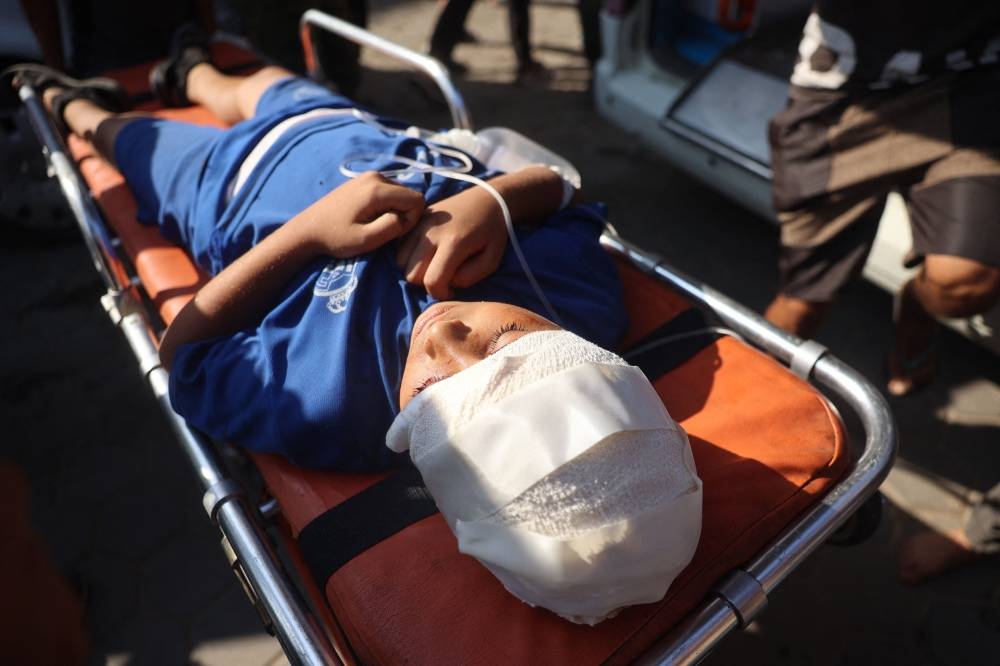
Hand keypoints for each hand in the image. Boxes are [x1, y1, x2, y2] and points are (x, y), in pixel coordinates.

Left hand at [301, 172, 425, 257]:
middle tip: (380, 229)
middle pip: (409, 195)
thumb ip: (393, 227)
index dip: (411, 220)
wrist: (308, 229)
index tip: (391, 231)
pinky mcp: (363, 180)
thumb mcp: (366, 239)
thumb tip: (408, 216)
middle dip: (403, 214)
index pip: (417, 200)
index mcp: (377, 189)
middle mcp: (375, 176)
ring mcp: (368, 176)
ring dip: (394, 210)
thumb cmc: (336, 238)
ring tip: (372, 223)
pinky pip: (388, 192)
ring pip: (400, 194)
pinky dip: (385, 205)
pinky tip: (367, 216)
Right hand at [395, 185, 507, 298]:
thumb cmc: (492, 232)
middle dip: (426, 282)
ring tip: (434, 265)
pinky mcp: (415, 220)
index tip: (452, 290)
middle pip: (411, 274)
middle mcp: (431, 232)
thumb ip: (469, 277)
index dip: (441, 293)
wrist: (487, 198)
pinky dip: (409, 256)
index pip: (432, 281)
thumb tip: (446, 283)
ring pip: (401, 261)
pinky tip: (426, 254)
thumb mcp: (492, 260)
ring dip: (416, 269)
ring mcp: (420, 224)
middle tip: (443, 276)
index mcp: (454, 242)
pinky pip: (400, 247)